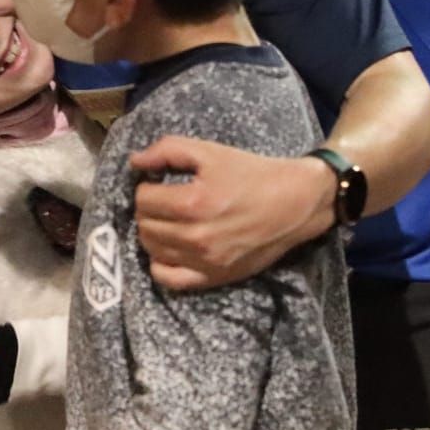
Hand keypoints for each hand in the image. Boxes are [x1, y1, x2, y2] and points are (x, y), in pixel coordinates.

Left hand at [131, 138, 335, 290]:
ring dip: (153, 233)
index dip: (146, 187)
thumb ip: (167, 150)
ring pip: (152, 250)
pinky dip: (160, 264)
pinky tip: (169, 248)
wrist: (293, 203)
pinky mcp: (213, 277)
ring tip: (168, 220)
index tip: (158, 183)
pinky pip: (169, 279)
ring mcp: (204, 261)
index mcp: (192, 202)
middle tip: (163, 200)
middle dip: (148, 209)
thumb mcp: (210, 151)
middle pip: (144, 225)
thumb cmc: (252, 173)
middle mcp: (195, 236)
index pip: (143, 199)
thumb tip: (135, 162)